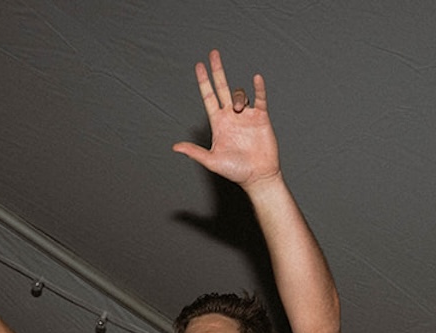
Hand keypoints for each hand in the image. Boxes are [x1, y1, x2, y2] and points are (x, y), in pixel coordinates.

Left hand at [171, 50, 280, 189]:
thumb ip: (194, 152)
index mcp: (218, 123)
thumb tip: (175, 147)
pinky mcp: (260, 117)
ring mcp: (246, 115)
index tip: (199, 65)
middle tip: (213, 53)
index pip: (209, 97)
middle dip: (217, 71)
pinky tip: (256, 78)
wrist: (258, 176)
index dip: (203, 82)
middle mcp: (231, 116)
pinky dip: (258, 88)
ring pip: (239, 94)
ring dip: (237, 97)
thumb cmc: (235, 171)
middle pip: (222, 87)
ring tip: (238, 109)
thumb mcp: (211, 161)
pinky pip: (259, 98)